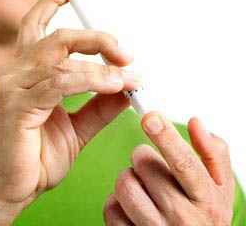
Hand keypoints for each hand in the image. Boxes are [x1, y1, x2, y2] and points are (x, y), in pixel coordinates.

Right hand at [0, 0, 140, 217]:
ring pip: (60, 55)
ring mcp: (12, 86)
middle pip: (56, 36)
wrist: (4, 191)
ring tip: (127, 73)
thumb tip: (127, 87)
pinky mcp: (15, 105)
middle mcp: (15, 71)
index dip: (53, 0)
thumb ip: (99, 106)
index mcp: (25, 71)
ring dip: (99, 61)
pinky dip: (90, 80)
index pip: (36, 24)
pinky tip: (113, 86)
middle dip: (95, 37)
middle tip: (125, 52)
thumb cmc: (34, 158)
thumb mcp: (76, 129)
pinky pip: (59, 82)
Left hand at [103, 112, 234, 224]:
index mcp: (206, 200)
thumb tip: (195, 123)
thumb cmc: (204, 216)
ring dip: (129, 179)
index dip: (165, 136)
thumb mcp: (220, 188)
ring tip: (143, 188)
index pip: (184, 163)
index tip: (150, 116)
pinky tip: (133, 209)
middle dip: (143, 157)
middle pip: (145, 165)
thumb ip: (213, 153)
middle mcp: (183, 218)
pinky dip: (117, 203)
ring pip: (124, 184)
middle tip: (151, 166)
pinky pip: (111, 208)